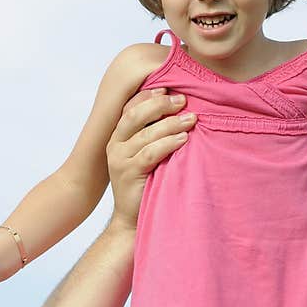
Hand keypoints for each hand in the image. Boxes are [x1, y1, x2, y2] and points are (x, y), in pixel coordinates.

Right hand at [106, 87, 196, 228]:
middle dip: (160, 104)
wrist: (131, 219)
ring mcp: (119, 159)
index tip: (168, 87)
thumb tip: (179, 109)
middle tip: (183, 101)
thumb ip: (153, 135)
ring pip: (146, 133)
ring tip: (191, 119)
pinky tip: (183, 139)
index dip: (148, 95)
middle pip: (135, 115)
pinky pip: (150, 153)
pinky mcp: (128, 173)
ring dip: (171, 123)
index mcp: (118, 137)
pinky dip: (168, 143)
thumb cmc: (146, 184)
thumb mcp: (147, 155)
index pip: (130, 107)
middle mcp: (115, 145)